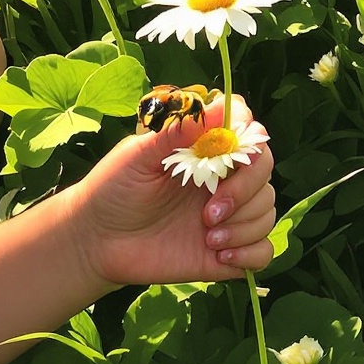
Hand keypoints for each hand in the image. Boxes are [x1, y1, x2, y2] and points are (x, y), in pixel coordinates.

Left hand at [71, 93, 276, 289]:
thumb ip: (177, 132)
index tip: (229, 155)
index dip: (251, 138)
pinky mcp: (226, 252)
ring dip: (245, 226)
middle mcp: (222, 179)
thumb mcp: (137, 155)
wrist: (96, 242)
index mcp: (205, 150)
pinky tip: (220, 257)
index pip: (250, 132)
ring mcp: (227, 216)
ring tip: (209, 238)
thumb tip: (220, 105)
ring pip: (268, 210)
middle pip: (264, 170)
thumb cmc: (112, 190)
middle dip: (245, 191)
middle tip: (209, 212)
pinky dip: (251, 254)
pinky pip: (263, 251)